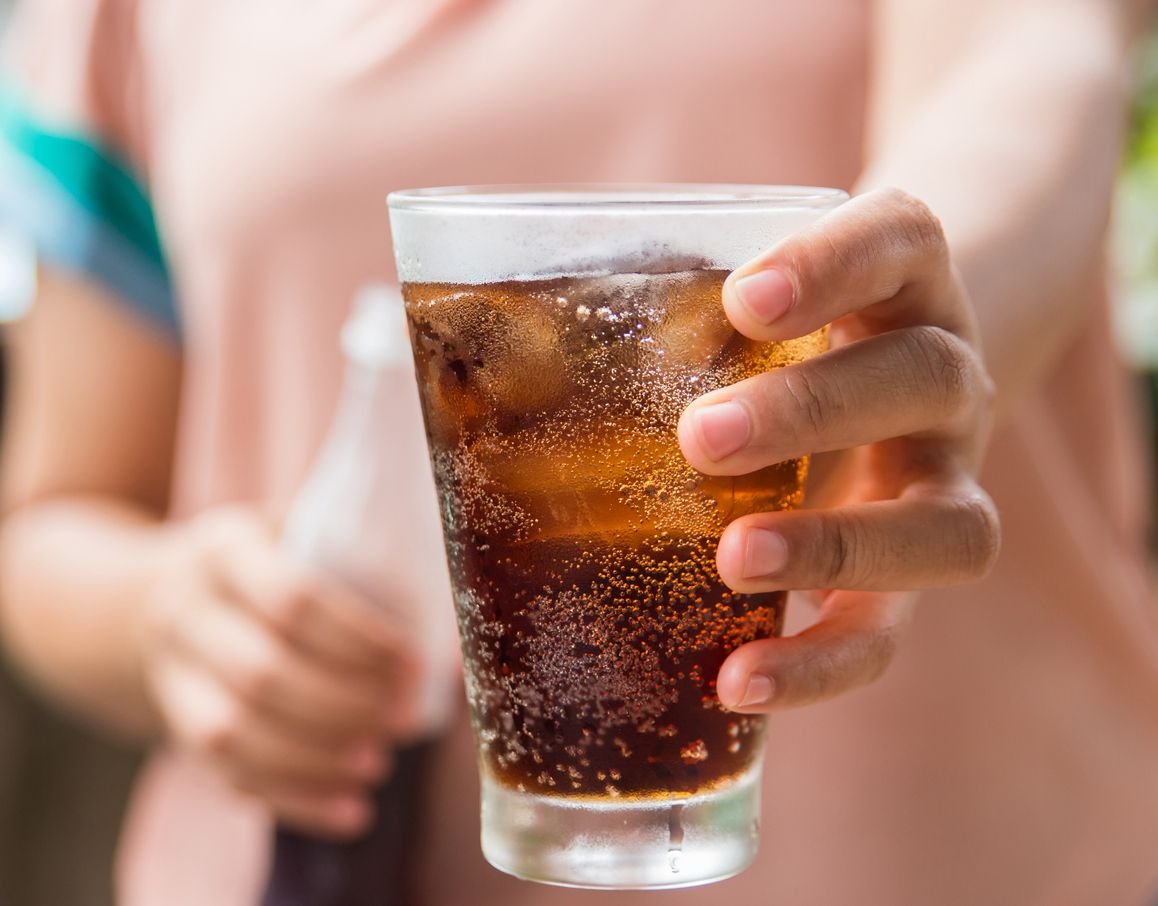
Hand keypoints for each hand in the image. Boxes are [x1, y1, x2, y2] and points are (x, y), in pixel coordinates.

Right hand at [139, 506, 422, 837]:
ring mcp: (171, 674)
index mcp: (226, 550)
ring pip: (233, 732)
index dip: (359, 638)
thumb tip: (462, 639)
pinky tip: (353, 811)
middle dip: (345, 705)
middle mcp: (186, 611)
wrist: (152, 599)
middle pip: (262, 672)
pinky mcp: (174, 728)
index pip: (292, 598)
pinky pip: (227, 776)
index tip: (415, 664)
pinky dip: (295, 800)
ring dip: (316, 758)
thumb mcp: (297, 532)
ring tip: (379, 764)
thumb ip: (368, 564)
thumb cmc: (264, 562)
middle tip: (407, 719)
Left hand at [678, 187, 999, 711]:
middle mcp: (943, 375)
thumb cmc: (775, 338)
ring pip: (949, 523)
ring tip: (732, 560)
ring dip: (837, 547)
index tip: (744, 298)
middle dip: (812, 410)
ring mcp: (944, 481)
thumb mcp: (734, 302)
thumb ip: (643, 307)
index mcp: (897, 282)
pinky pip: (894, 635)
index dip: (833, 263)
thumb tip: (450, 335)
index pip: (895, 238)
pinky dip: (821, 665)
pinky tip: (734, 681)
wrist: (883, 380)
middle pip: (923, 377)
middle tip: (698, 440)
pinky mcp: (912, 580)